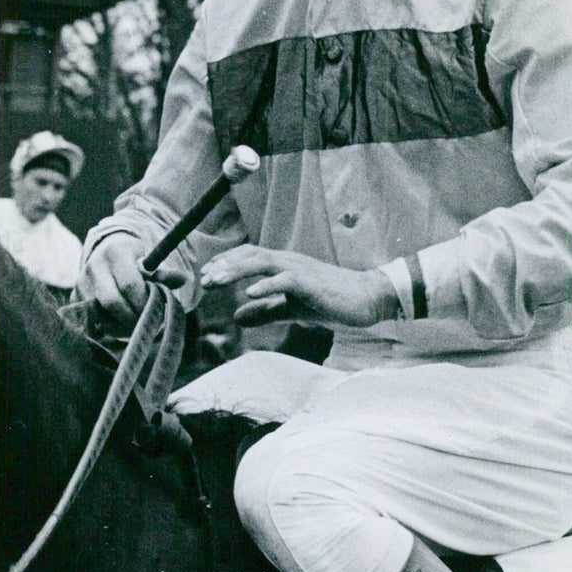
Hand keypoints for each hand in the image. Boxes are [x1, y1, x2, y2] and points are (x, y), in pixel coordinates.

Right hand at [73, 233, 188, 330]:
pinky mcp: (74, 297)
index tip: (155, 309)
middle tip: (146, 322)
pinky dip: (107, 326)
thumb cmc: (135, 259)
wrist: (107, 250)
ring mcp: (81, 282)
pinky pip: (91, 321)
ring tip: (135, 322)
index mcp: (115, 253)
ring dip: (120, 326)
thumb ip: (164, 273)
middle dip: (132, 317)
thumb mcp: (150, 260)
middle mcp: (94, 266)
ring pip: (100, 315)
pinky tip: (120, 322)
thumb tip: (184, 279)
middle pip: (112, 302)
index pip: (130, 285)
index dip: (144, 302)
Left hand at [200, 245, 399, 327]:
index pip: (249, 257)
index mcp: (284, 265)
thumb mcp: (292, 309)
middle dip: (225, 265)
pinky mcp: (311, 283)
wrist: (366, 299)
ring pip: (262, 262)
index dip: (227, 264)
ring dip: (237, 270)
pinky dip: (266, 286)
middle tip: (205, 278)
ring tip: (217, 280)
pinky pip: (285, 280)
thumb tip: (237, 316)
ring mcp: (300, 269)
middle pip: (250, 255)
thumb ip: (266, 312)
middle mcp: (289, 261)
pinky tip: (249, 294)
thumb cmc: (330, 301)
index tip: (206, 276)